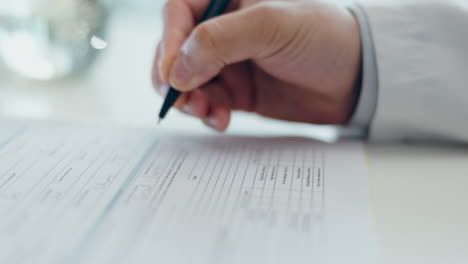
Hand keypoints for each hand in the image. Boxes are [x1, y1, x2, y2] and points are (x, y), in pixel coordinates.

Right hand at [153, 0, 361, 130]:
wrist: (354, 79)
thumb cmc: (322, 36)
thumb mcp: (272, 26)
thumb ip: (220, 40)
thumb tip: (176, 68)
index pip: (179, 12)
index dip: (168, 42)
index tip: (171, 74)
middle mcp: (224, 28)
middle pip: (175, 48)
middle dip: (173, 76)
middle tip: (182, 99)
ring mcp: (228, 61)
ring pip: (187, 79)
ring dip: (189, 98)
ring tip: (205, 112)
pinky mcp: (236, 90)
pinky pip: (207, 101)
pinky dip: (206, 112)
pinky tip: (220, 119)